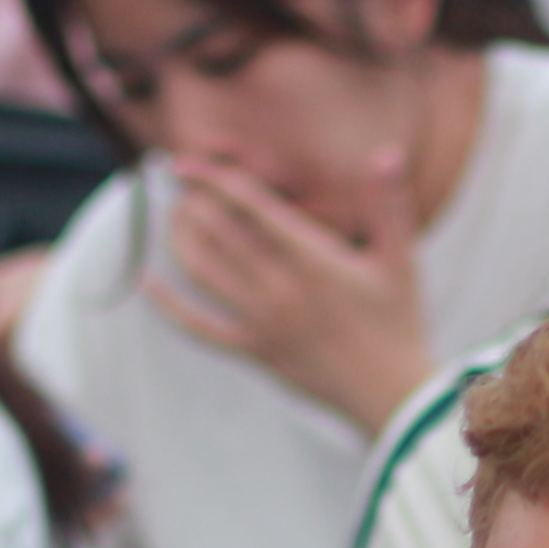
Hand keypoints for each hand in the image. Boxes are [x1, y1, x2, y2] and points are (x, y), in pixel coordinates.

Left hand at [143, 152, 435, 438]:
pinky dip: (170, 306)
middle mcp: (279, 286)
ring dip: (180, 240)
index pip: (250, 207)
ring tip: (174, 217)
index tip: (187, 163)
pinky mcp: (254, 349)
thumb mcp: (400, 260)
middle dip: (192, 202)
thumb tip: (385, 153)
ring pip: (202, 272)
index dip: (213, 179)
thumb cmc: (398, 322)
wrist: (390, 394)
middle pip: (218, 232)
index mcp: (311, 258)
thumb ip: (387, 204)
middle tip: (181, 184)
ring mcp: (262, 320)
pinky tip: (148, 284)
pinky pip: (201, 327)